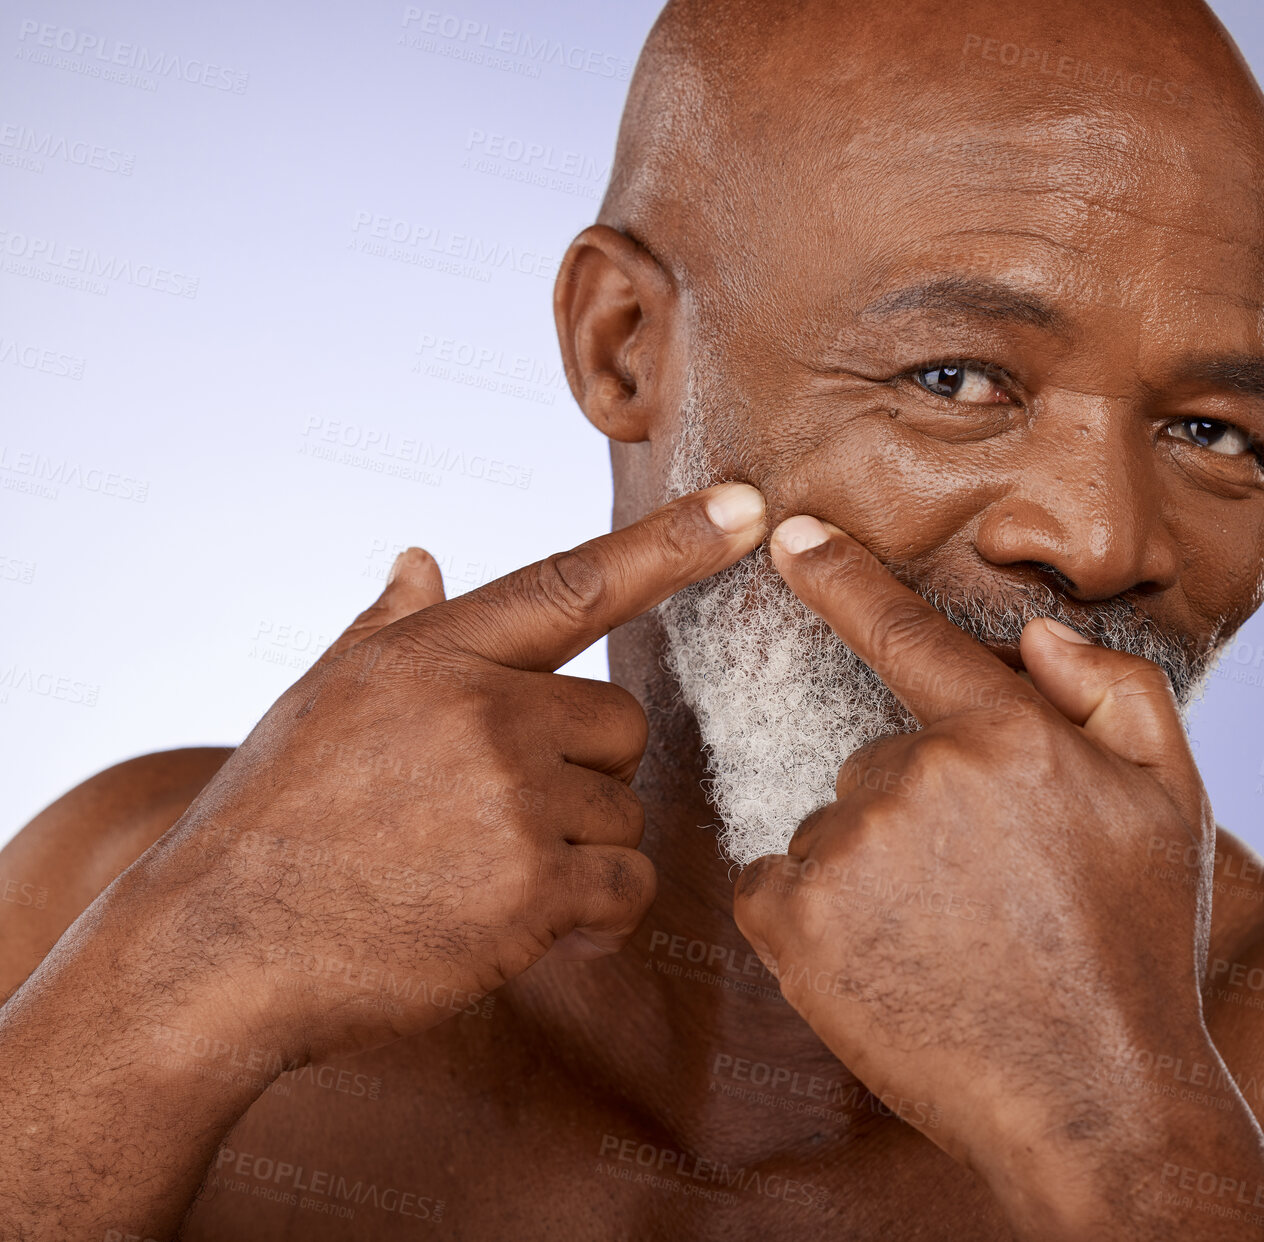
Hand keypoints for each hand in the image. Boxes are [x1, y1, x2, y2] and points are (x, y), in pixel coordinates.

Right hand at [113, 483, 766, 1064]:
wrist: (220, 949)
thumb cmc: (270, 819)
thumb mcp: (320, 699)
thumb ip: (390, 627)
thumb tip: (421, 557)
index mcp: (433, 653)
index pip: (576, 582)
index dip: (672, 542)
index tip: (748, 505)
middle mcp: (483, 711)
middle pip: (621, 721)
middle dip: (584, 770)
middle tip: (501, 815)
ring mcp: (512, 798)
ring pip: (626, 809)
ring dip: (579, 848)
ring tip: (483, 874)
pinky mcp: (533, 888)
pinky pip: (628, 883)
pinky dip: (600, 911)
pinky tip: (532, 924)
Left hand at [731, 515, 1215, 1194]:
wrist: (1091, 1100)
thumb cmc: (1138, 949)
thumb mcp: (1175, 804)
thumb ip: (1115, 693)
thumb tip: (1036, 634)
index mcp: (1007, 735)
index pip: (904, 632)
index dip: (838, 574)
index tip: (787, 533)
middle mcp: (915, 775)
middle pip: (883, 759)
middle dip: (923, 810)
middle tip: (989, 895)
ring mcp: (845, 849)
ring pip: (836, 826)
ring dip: (875, 868)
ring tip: (950, 942)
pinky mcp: (791, 922)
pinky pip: (780, 882)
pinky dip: (816, 914)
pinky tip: (886, 961)